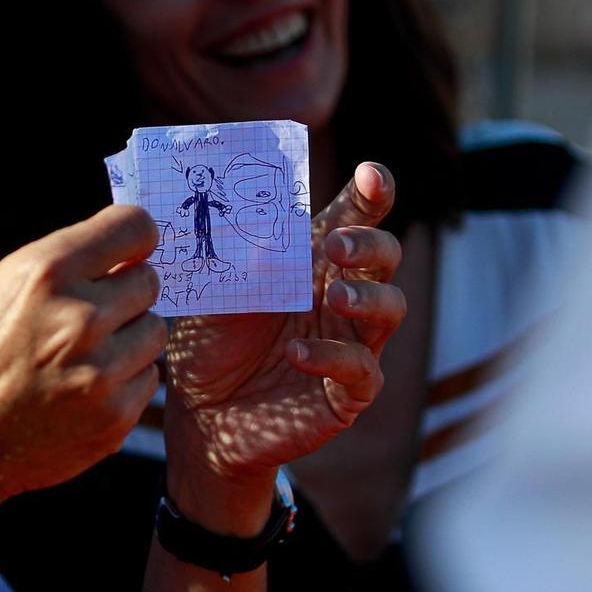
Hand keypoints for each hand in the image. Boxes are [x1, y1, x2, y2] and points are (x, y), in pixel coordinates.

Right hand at [0, 204, 165, 501]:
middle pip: (149, 282)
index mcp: (46, 273)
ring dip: (128, 340)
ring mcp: (101, 371)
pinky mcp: (114, 417)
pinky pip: (147, 380)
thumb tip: (119, 255)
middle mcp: (80, 317)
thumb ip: (60, 268)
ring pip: (153, 332)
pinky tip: (81, 391)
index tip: (128, 253)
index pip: (134, 227)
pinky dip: (124, 383)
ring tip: (81, 357)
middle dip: (124, 294)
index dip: (133, 240)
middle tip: (91, 316)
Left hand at [164, 162, 404, 486]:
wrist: (200, 417)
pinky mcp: (348, 390)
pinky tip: (296, 355)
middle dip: (369, 243)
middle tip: (335, 247)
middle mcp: (340, 294)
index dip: (370, 194)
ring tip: (335, 298)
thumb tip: (254, 227)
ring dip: (367, 295)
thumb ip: (235, 260)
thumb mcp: (213, 294)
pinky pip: (361, 369)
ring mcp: (350, 342)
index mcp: (312, 262)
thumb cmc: (209, 345)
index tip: (371, 175)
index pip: (353, 217)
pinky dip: (333, 358)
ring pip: (391, 307)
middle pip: (385, 255)